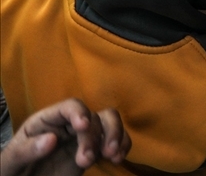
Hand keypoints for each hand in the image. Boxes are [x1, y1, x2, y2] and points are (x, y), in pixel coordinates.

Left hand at [0, 99, 131, 175]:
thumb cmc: (12, 170)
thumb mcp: (10, 162)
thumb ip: (26, 150)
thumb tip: (51, 139)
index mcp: (47, 120)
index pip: (69, 106)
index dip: (79, 112)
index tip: (82, 127)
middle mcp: (69, 124)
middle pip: (93, 116)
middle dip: (95, 136)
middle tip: (87, 160)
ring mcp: (83, 137)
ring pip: (109, 122)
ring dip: (115, 136)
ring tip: (112, 156)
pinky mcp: (94, 150)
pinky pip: (116, 139)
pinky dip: (123, 144)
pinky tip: (118, 158)